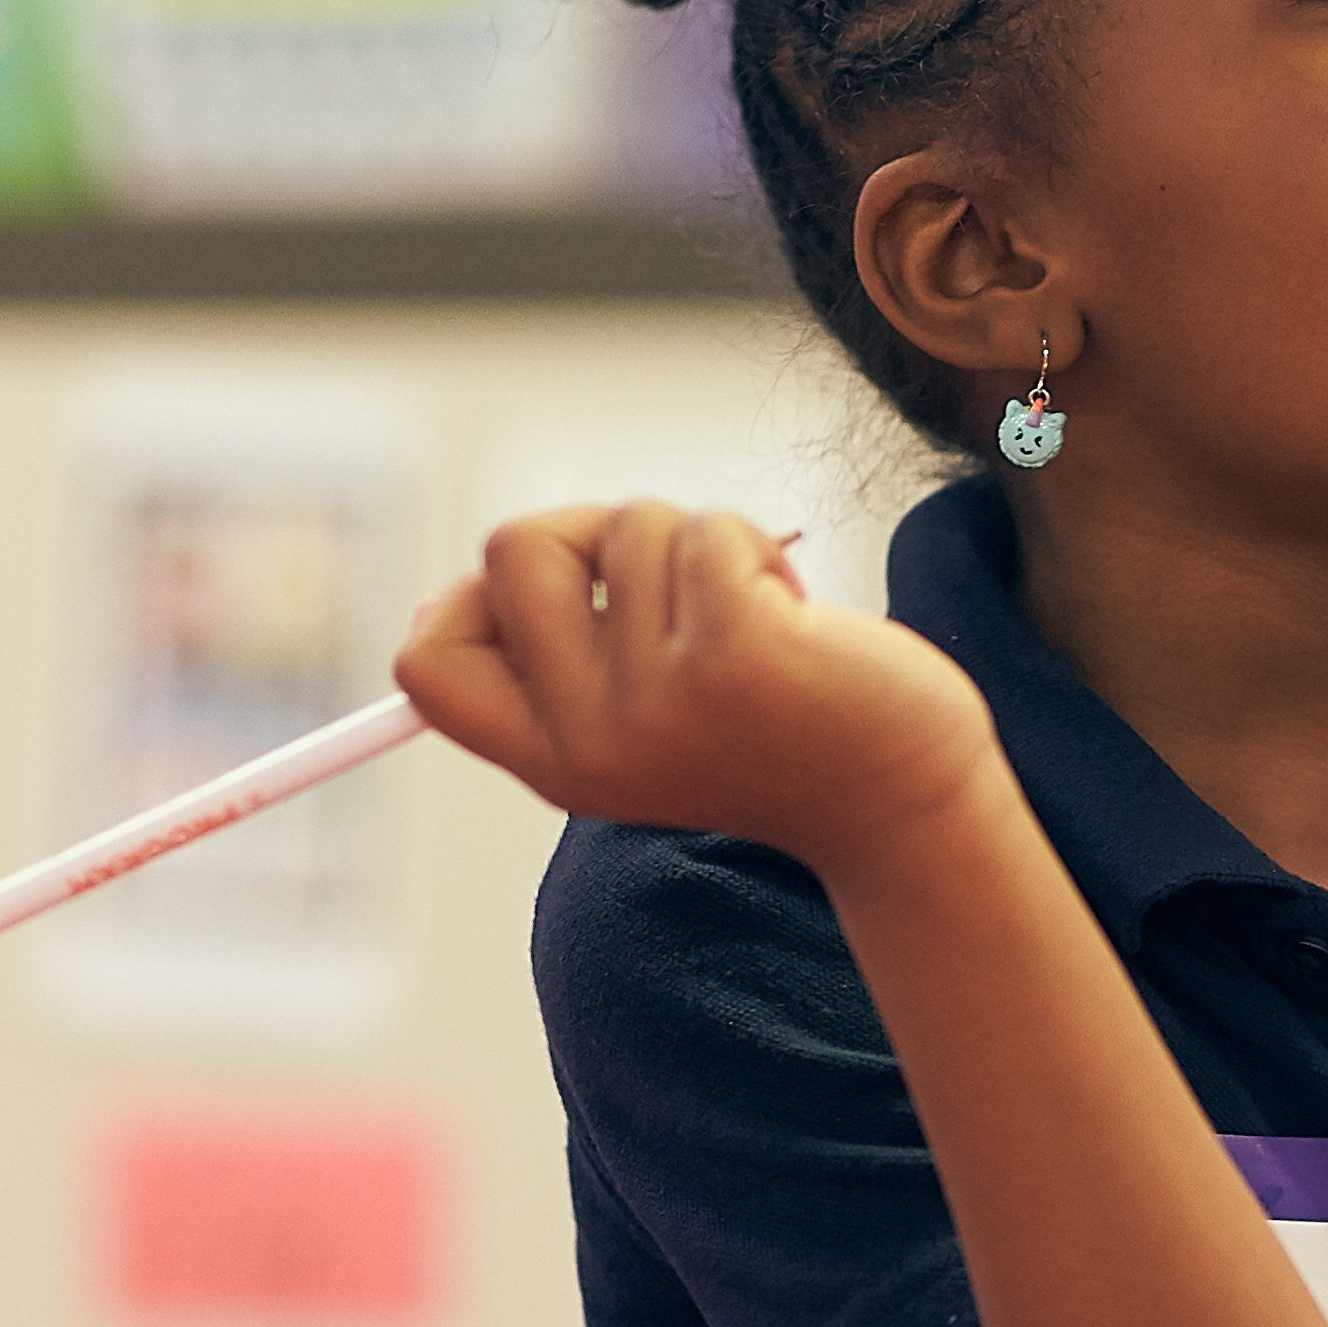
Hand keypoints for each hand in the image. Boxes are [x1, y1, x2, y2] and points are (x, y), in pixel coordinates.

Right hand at [397, 502, 997, 868]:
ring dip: (695, 545)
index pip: (427, 664)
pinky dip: (750, 546)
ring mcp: (660, 697)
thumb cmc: (771, 737)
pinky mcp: (735, 650)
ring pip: (627, 525)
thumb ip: (555, 669)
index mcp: (555, 762)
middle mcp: (593, 738)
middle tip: (669, 586)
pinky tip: (791, 613)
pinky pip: (703, 529)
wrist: (900, 801)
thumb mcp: (640, 725)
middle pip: (512, 549)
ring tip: (750, 616)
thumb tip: (447, 594)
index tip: (549, 599)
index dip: (464, 601)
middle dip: (594, 532)